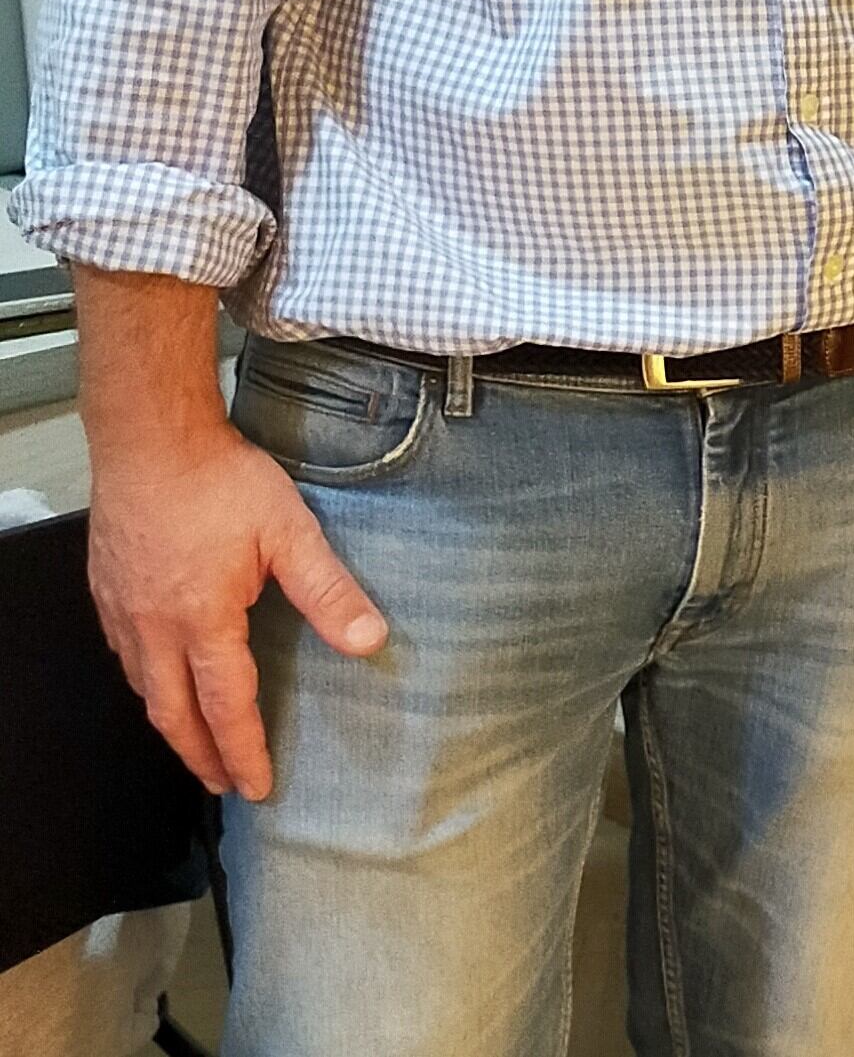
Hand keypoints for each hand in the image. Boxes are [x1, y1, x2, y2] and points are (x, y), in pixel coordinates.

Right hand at [85, 416, 387, 798]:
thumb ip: (329, 590)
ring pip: (144, 691)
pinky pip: (127, 659)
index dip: (244, 752)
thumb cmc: (221, 481)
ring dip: (173, 725)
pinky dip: (148, 686)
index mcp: (203, 622)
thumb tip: (370, 641)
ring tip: (197, 742)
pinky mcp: (109, 593)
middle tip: (223, 784)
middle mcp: (155, 631)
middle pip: (174, 716)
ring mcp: (125, 614)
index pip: (226, 708)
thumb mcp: (290, 531)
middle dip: (201, 757)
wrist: (150, 441)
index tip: (256, 787)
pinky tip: (163, 680)